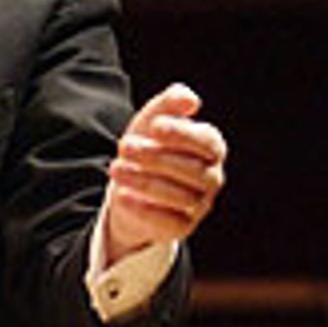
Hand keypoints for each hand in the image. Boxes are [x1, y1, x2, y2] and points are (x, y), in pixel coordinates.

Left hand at [104, 82, 226, 260]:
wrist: (131, 186)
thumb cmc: (148, 146)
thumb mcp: (153, 120)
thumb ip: (170, 103)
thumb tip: (190, 99)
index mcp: (211, 148)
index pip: (207, 142)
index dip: (182, 134)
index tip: (154, 126)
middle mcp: (211, 177)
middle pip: (192, 170)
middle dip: (156, 157)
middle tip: (124, 146)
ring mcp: (200, 204)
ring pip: (180, 196)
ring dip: (145, 182)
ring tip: (116, 168)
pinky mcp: (183, 227)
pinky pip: (170, 222)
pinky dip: (146, 210)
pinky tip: (123, 196)